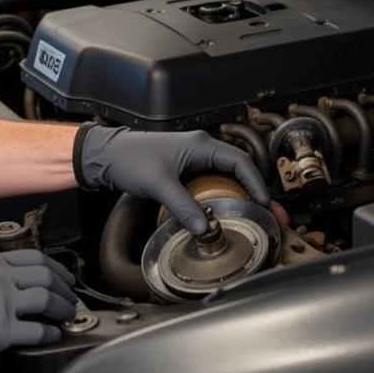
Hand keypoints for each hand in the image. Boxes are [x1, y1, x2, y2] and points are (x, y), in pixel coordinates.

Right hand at [0, 250, 76, 367]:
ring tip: (67, 315)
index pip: (37, 259)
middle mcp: (3, 280)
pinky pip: (36, 331)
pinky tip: (53, 335)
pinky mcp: (2, 331)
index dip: (58, 269)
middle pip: (47, 278)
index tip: (65, 277)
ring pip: (47, 300)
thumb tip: (20, 282)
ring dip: (62, 309)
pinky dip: (50, 333)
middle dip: (65, 289)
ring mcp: (4, 305)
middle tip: (71, 297)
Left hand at [75, 125, 269, 234]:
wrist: (107, 155)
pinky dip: (222, 196)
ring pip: (225, 177)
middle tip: (266, 213)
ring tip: (251, 215)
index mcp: (200, 145)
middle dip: (254, 191)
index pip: (240, 162)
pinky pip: (211, 182)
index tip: (263, 203)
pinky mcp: (184, 170)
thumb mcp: (159, 184)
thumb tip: (204, 226)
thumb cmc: (130, 158)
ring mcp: (193, 159)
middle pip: (238, 170)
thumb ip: (183, 206)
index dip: (255, 183)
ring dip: (239, 195)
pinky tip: (223, 211)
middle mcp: (200, 149)